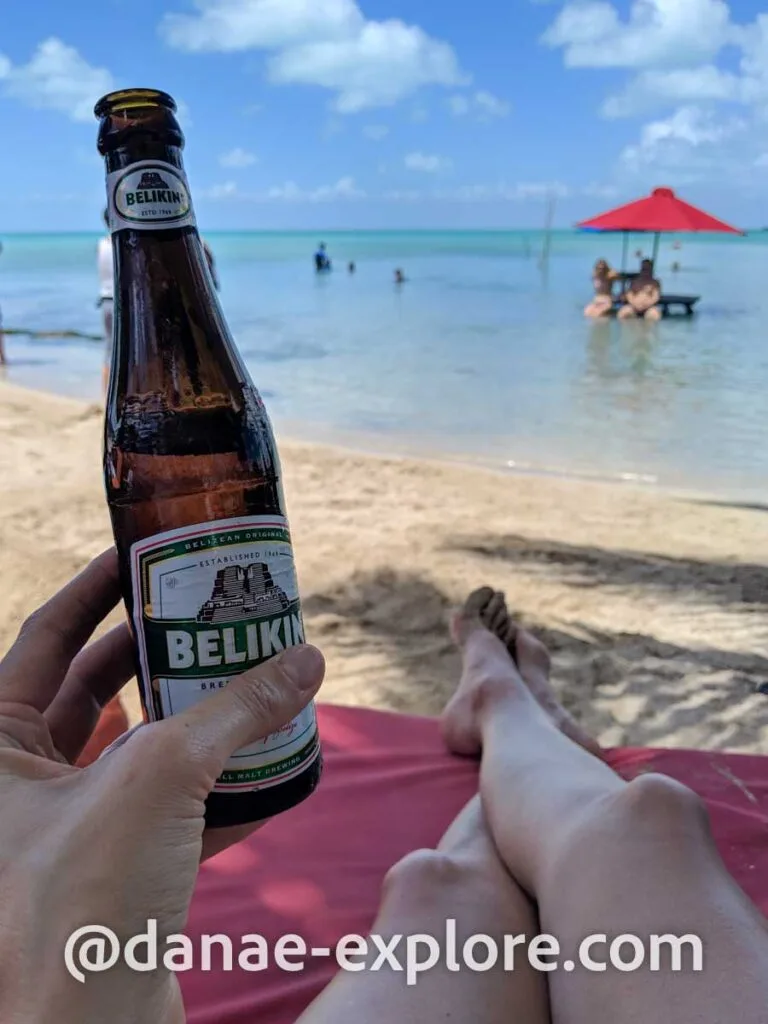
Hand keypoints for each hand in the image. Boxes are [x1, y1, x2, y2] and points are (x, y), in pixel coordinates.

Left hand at [0, 551, 324, 1023]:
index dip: (99, 587)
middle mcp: (21, 783)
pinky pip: (169, 807)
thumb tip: (307, 660)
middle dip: (159, 650)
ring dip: (196, 716)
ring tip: (248, 677)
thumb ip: (237, 710)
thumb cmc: (84, 901)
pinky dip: (216, 783)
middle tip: (213, 616)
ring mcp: (69, 827)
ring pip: (139, 747)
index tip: (147, 556)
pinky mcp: (114, 870)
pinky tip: (267, 763)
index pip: (46, 635)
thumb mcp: (162, 777)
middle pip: (96, 685)